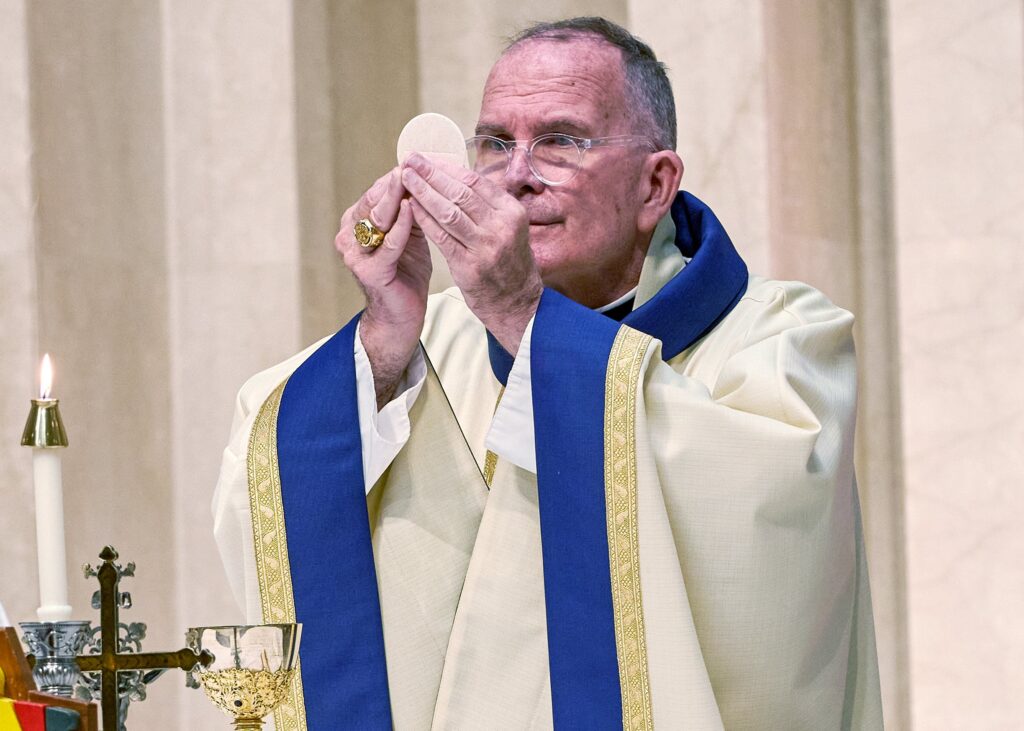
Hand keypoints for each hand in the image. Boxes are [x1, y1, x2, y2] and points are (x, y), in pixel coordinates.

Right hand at [336, 169, 430, 407]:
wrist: (402, 316)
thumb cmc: (406, 272)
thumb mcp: (408, 233)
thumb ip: (410, 209)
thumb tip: (426, 175)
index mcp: (357, 222)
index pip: (377, 191)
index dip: (398, 176)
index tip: (419, 159)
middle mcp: (350, 235)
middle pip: (374, 201)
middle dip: (396, 181)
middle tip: (414, 162)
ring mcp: (356, 254)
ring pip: (378, 218)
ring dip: (395, 197)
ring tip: (410, 178)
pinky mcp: (369, 271)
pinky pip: (387, 244)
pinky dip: (400, 226)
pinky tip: (411, 210)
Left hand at [401, 154, 542, 353]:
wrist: (517, 304)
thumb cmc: (508, 263)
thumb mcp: (509, 228)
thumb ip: (487, 205)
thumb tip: (456, 177)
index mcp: (512, 212)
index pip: (475, 181)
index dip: (447, 168)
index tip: (428, 158)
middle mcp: (502, 226)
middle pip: (460, 192)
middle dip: (431, 174)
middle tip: (410, 160)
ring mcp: (486, 247)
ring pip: (448, 211)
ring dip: (423, 192)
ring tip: (404, 178)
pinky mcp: (470, 266)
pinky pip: (441, 237)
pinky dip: (424, 220)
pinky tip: (410, 208)